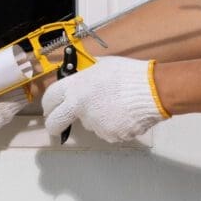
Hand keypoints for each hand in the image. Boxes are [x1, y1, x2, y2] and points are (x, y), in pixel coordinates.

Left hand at [42, 56, 169, 142]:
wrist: (153, 91)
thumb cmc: (127, 74)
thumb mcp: (99, 66)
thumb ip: (84, 75)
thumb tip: (79, 77)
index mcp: (75, 88)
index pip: (49, 98)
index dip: (47, 104)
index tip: (48, 108)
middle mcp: (79, 108)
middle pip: (56, 121)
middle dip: (54, 125)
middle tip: (57, 125)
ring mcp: (94, 124)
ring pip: (89, 123)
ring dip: (96, 118)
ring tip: (115, 105)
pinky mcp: (110, 135)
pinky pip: (107, 131)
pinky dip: (113, 125)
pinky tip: (124, 114)